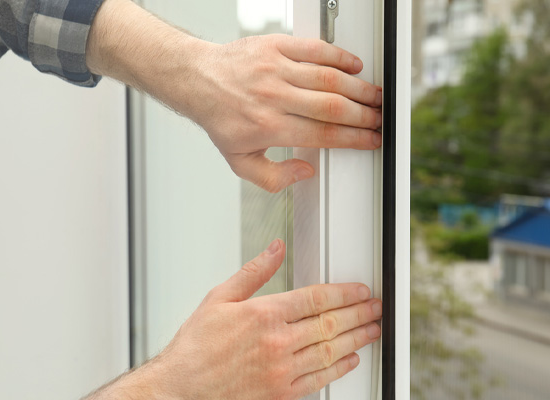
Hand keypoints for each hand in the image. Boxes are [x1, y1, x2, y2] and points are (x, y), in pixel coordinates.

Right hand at [86, 240, 381, 399]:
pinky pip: (320, 379)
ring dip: (357, 339)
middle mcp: (277, 342)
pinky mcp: (281, 394)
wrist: (181, 388)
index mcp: (263, 315)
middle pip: (330, 324)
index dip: (344, 293)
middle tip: (375, 307)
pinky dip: (339, 368)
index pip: (316, 299)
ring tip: (373, 329)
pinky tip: (350, 359)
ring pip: (330, 351)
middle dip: (359, 314)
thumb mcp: (219, 298)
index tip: (360, 290)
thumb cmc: (196, 346)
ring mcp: (281, 370)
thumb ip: (253, 273)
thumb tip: (275, 249)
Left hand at [194, 35, 382, 192]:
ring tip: (375, 96)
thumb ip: (273, 177)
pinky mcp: (275, 46)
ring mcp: (275, 69)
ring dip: (358, 88)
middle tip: (379, 118)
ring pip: (329, 78)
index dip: (354, 139)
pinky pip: (315, 49)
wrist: (198, 81)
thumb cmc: (221, 119)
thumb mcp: (240, 162)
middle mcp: (274, 97)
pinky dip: (339, 57)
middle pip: (332, 106)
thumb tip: (305, 172)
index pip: (323, 134)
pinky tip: (355, 67)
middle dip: (364, 115)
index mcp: (268, 127)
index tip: (371, 140)